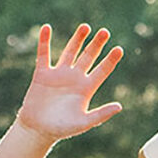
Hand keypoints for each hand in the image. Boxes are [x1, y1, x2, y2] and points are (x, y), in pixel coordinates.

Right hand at [13, 24, 124, 141]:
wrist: (37, 130)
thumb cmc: (62, 129)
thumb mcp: (83, 123)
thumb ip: (101, 115)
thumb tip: (119, 106)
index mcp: (86, 88)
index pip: (102, 71)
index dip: (111, 60)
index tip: (119, 49)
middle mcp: (74, 78)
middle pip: (88, 57)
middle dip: (96, 44)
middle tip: (105, 32)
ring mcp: (58, 74)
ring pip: (70, 52)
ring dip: (77, 39)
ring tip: (86, 27)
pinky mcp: (42, 74)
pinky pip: (43, 54)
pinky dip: (44, 42)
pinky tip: (47, 28)